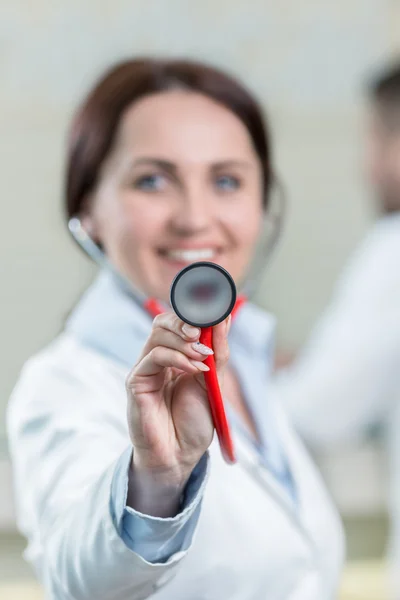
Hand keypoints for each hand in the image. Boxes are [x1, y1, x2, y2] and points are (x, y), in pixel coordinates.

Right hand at [125, 313, 229, 515]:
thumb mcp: (213, 382)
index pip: (179, 322)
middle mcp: (158, 358)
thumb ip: (217, 353)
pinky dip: (177, 357)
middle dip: (186, 321)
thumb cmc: (194, 423)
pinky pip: (154, 356)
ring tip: (203, 358)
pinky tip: (194, 369)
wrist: (180, 455)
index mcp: (176, 356)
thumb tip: (223, 318)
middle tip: (203, 332)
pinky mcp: (136, 381)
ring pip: (158, 334)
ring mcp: (146, 368)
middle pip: (164, 321)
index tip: (215, 310)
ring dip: (185, 341)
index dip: (194, 313)